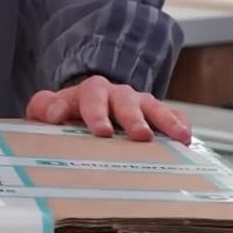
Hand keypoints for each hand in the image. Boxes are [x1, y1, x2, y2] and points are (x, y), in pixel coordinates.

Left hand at [26, 77, 191, 142]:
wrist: (91, 107)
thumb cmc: (70, 114)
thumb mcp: (50, 110)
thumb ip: (44, 107)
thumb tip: (52, 113)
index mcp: (90, 93)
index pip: (90, 97)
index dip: (94, 113)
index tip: (98, 130)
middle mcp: (117, 95)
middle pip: (126, 101)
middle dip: (133, 118)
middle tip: (140, 135)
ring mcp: (140, 104)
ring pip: (154, 107)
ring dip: (165, 121)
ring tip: (178, 137)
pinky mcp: (157, 115)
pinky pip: (173, 116)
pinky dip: (181, 125)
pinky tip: (188, 139)